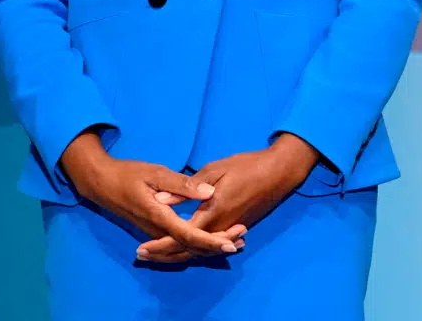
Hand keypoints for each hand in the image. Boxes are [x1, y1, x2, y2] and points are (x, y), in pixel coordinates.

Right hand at [58, 130, 245, 259]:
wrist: (101, 184)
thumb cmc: (128, 174)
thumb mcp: (155, 172)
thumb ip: (182, 184)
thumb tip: (209, 192)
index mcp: (159, 215)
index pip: (189, 235)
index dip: (211, 241)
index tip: (231, 244)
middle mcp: (157, 229)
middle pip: (190, 246)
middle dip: (216, 246)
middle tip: (241, 240)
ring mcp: (155, 232)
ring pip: (185, 247)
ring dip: (209, 246)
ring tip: (235, 241)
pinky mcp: (155, 231)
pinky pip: (179, 243)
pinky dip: (198, 243)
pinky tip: (214, 237)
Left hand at [136, 134, 321, 262]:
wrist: (280, 171)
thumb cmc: (247, 165)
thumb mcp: (215, 169)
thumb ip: (187, 188)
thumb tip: (161, 200)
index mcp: (213, 212)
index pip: (181, 236)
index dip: (160, 244)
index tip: (141, 248)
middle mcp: (221, 227)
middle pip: (189, 249)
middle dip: (165, 254)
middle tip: (143, 255)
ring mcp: (230, 229)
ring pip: (201, 250)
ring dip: (179, 253)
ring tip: (158, 253)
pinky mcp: (237, 227)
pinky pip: (212, 245)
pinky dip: (196, 249)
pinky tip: (187, 247)